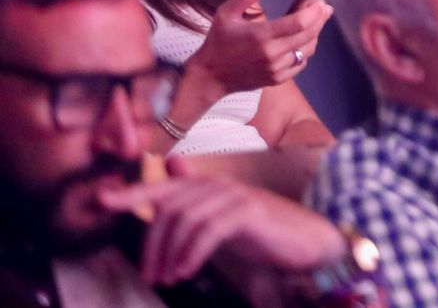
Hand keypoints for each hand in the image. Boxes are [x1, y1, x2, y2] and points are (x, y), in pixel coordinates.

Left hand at [99, 156, 345, 287]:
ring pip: (185, 219)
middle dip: (151, 244)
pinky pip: (208, 230)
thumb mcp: (224, 223)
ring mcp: (235, 196)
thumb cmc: (266, 234)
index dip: (132, 193)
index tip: (101, 201)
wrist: (310, 240)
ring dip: (169, 253)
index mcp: (210, 187)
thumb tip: (171, 186)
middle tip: (149, 275)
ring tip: (167, 278)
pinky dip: (191, 253)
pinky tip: (186, 271)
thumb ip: (196, 210)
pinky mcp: (249, 212)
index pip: (164, 187)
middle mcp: (219, 185)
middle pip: (169, 207)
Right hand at [188, 0, 332, 93]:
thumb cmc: (218, 42)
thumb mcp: (226, 14)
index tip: (321, 2)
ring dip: (315, 34)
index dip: (314, 12)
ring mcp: (276, 68)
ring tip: (315, 22)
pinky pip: (300, 63)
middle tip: (324, 8)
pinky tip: (303, 41)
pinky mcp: (277, 79)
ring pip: (307, 50)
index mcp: (261, 35)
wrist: (210, 76)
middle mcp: (272, 53)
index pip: (298, 23)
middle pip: (308, 34)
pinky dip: (305, 51)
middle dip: (320, 19)